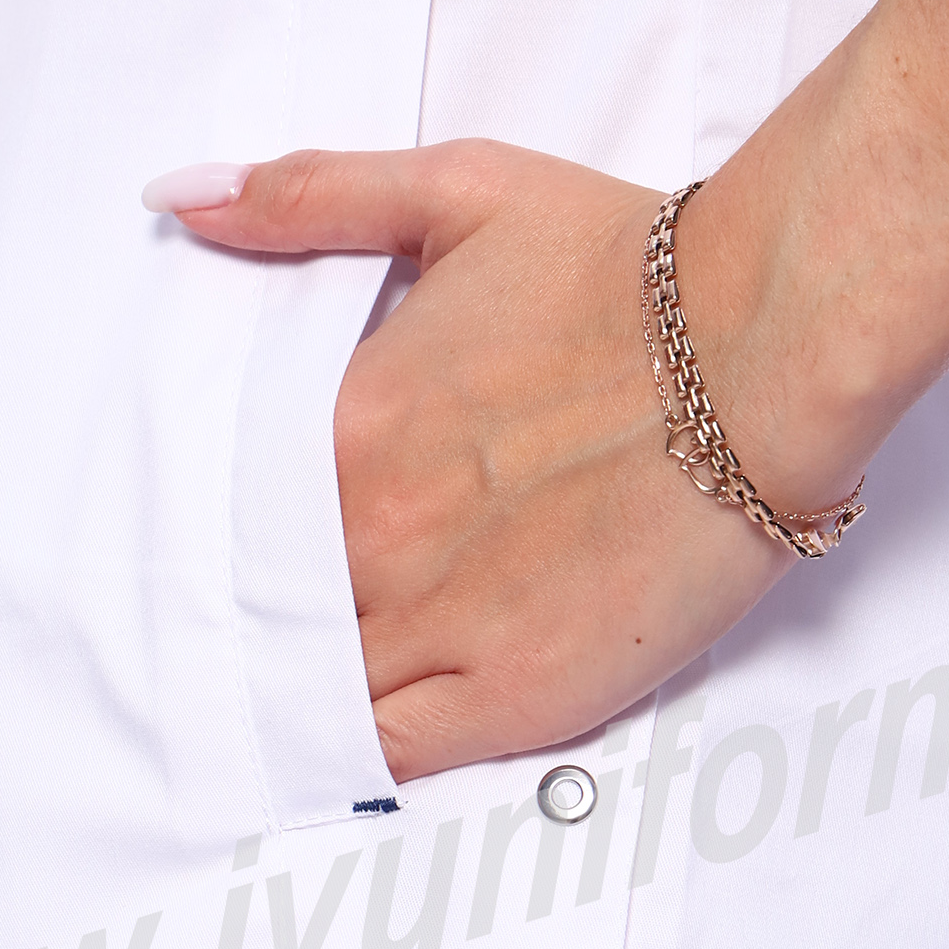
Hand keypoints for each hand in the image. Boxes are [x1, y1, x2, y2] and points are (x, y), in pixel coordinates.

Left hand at [158, 141, 815, 782]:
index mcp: (343, 426)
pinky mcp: (511, 695)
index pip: (231, 511)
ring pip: (313, 691)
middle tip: (248, 634)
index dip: (230, 537)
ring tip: (291, 698)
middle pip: (264, 610)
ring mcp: (437, 624)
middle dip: (256, 620)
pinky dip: (356, 755)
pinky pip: (389, 755)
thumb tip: (184, 200)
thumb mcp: (457, 193)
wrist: (765, 347)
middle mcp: (372, 535)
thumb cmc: (633, 276)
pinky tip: (350, 745)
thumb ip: (310, 197)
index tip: (229, 548)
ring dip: (300, 692)